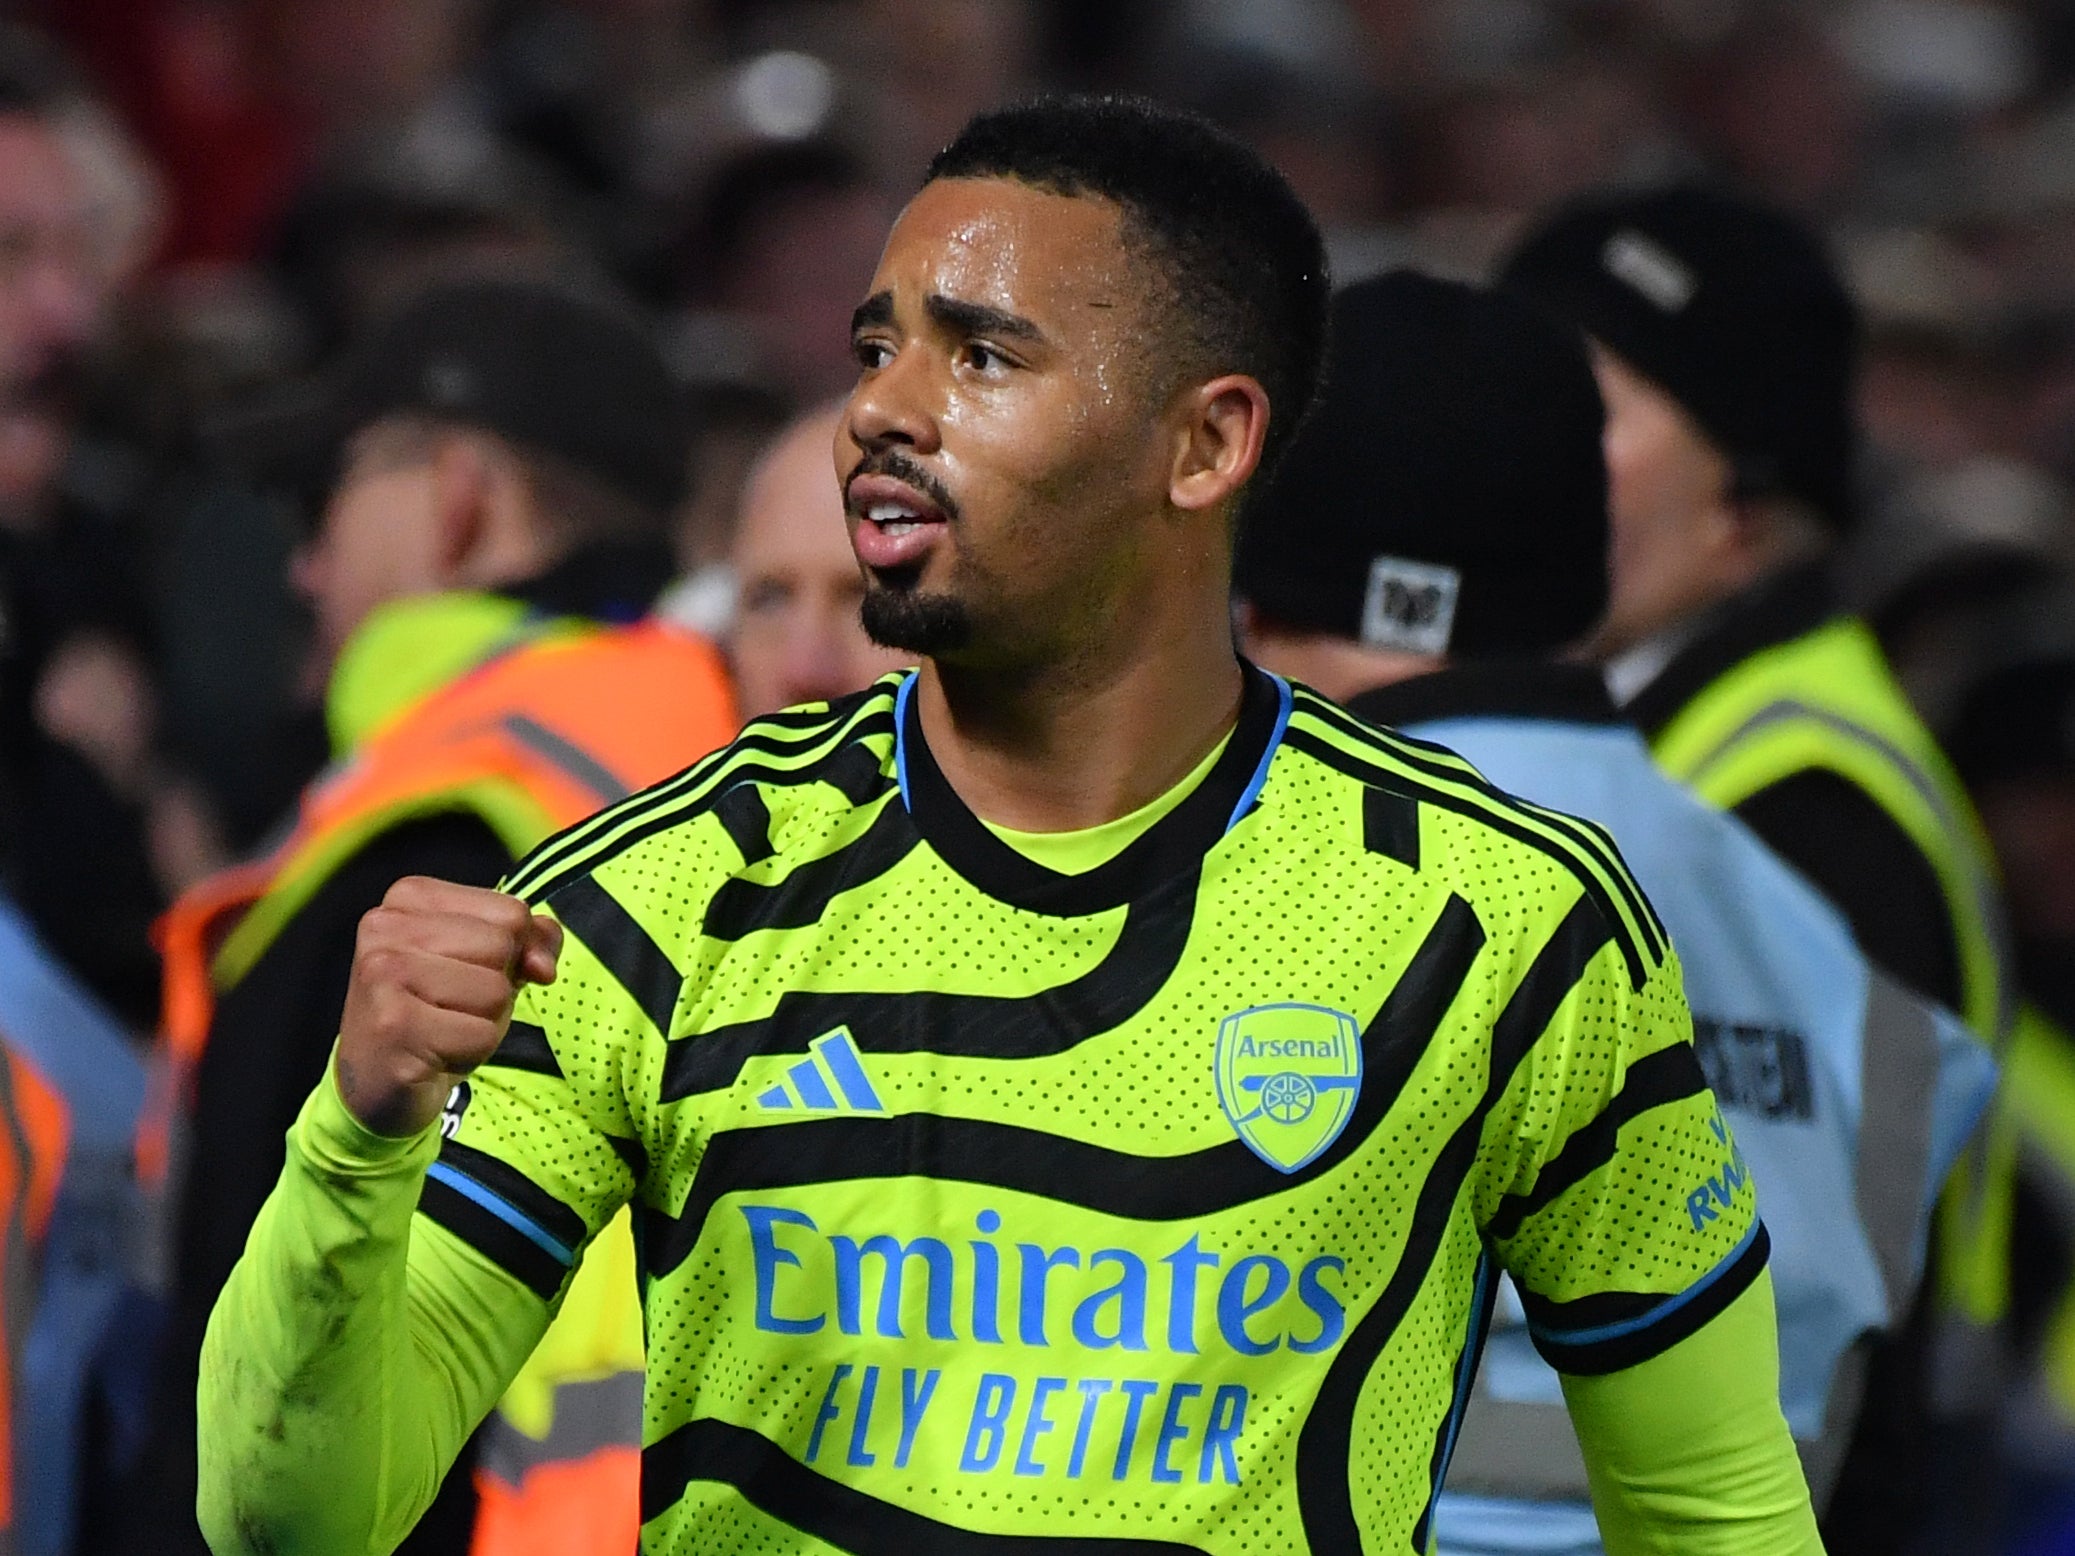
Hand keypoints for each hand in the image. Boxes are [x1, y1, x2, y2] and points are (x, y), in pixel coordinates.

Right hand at [335, 877, 562, 1137]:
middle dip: (496, 988)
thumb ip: (532, 941)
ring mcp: (382, 976)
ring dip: (484, 1022)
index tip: (467, 975)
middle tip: (450, 1008)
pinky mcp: (392, 1026)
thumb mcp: (491, 963)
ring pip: (496, 992)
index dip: (513, 953)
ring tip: (442, 1029)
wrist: (378, 1082)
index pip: (512, 912)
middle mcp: (385, 927)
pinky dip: (471, 1052)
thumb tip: (543, 966)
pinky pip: (481, 1035)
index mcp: (408, 896)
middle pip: (503, 947)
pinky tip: (433, 1054)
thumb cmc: (440, 1011)